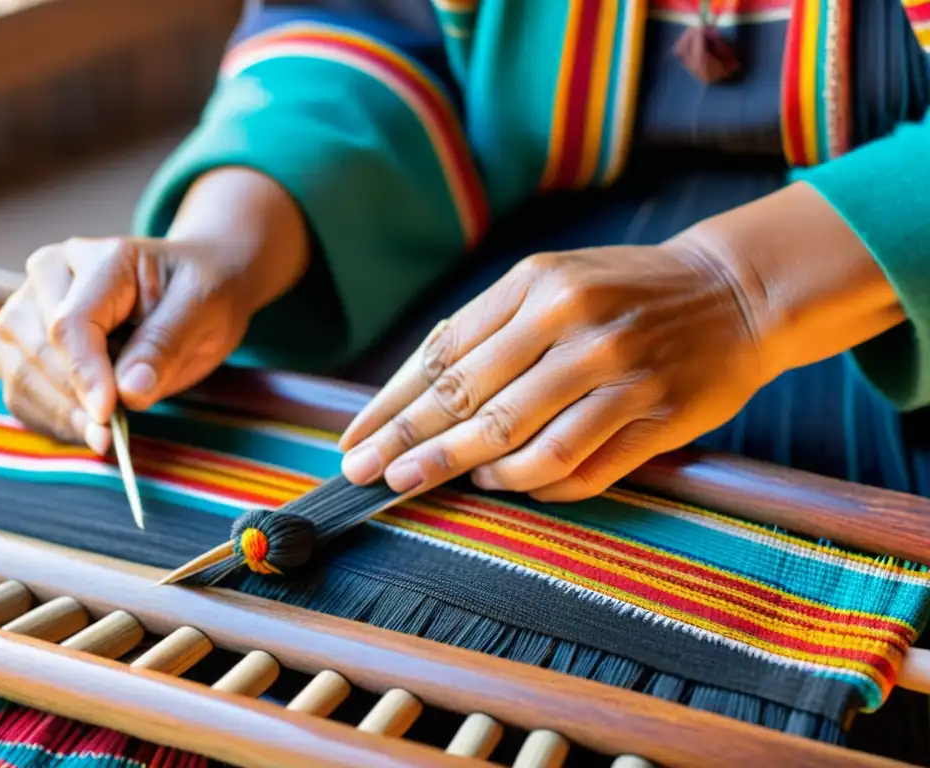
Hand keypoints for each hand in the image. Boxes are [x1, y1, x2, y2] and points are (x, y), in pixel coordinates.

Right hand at [0, 168, 307, 452]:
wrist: (192, 289)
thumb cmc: (200, 293)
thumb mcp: (203, 310)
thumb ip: (165, 344)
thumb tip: (130, 391)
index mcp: (102, 258)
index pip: (72, 321)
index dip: (85, 373)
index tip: (106, 414)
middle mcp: (53, 273)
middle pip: (38, 346)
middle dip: (72, 399)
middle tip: (110, 436)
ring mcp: (31, 305)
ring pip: (21, 370)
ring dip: (57, 413)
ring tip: (102, 437)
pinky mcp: (25, 340)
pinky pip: (21, 389)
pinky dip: (48, 418)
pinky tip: (85, 431)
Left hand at [338, 243, 770, 501]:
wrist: (734, 291)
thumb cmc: (625, 291)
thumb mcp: (555, 283)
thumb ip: (492, 329)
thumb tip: (417, 392)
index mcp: (535, 284)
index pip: (443, 353)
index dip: (392, 403)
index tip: (356, 438)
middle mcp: (570, 320)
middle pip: (467, 399)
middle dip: (408, 444)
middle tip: (365, 476)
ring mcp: (614, 368)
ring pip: (517, 439)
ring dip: (465, 469)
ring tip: (430, 482)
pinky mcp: (653, 411)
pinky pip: (576, 465)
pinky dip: (533, 485)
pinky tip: (506, 487)